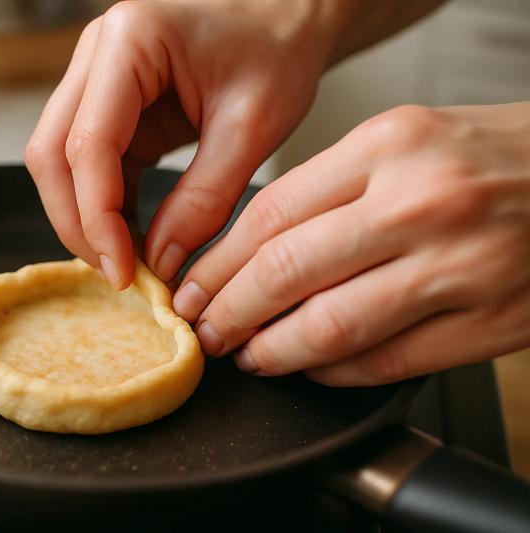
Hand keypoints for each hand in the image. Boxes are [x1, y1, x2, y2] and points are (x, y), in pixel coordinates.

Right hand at [25, 0, 335, 287]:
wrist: (286, 20)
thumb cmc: (278, 52)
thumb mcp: (254, 128)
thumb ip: (205, 200)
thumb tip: (160, 264)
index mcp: (131, 41)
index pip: (88, 143)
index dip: (97, 216)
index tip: (124, 270)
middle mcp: (98, 54)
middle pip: (53, 153)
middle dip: (78, 222)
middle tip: (118, 273)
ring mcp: (97, 78)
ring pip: (60, 161)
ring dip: (86, 217)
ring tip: (127, 262)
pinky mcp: (110, 106)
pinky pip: (89, 165)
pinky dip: (105, 206)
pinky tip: (132, 237)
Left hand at [174, 102, 529, 385]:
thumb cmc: (488, 157)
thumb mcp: (402, 140)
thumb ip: (329, 188)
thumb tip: (251, 247)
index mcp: (388, 147)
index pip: (270, 214)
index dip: (217, 262)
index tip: (192, 287)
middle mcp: (420, 204)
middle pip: (287, 271)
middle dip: (229, 311)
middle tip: (206, 329)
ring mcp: (458, 267)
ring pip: (331, 327)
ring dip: (273, 351)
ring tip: (248, 355)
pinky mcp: (488, 323)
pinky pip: (386, 361)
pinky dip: (333, 371)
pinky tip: (309, 366)